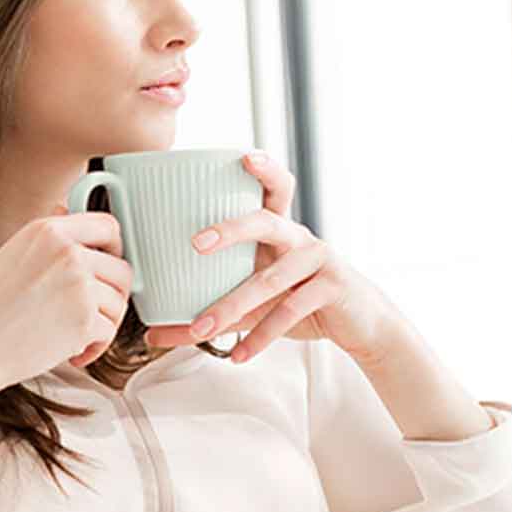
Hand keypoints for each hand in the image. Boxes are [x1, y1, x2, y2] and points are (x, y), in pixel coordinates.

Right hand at [0, 209, 134, 382]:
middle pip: (122, 270)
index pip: (109, 226)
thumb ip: (52, 247)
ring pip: (118, 305)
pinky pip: (108, 333)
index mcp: (47, 231)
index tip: (108, 267)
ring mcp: (78, 285)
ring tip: (73, 337)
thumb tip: (87, 244)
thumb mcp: (13, 257)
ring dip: (102, 325)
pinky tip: (69, 354)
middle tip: (91, 313)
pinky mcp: (85, 320)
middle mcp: (67, 252)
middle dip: (112, 296)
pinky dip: (93, 349)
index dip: (115, 250)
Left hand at [141, 150, 404, 364]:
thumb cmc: (300, 302)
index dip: (263, 171)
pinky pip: (290, 310)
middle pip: (265, 221)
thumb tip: (151, 335)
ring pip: (270, 279)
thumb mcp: (253, 306)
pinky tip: (238, 355)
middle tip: (196, 243)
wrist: (360, 324)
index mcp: (278, 229)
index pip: (273, 189)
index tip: (243, 156)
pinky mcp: (333, 288)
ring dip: (232, 306)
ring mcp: (319, 259)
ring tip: (203, 328)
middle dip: (230, 229)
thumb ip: (208, 314)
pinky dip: (261, 335)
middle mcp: (299, 237)